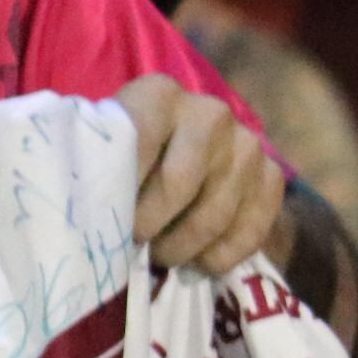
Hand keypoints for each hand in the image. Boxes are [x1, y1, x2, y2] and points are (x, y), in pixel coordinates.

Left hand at [118, 75, 287, 275]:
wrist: (184, 154)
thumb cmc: (128, 157)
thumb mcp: (102, 150)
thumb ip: (98, 169)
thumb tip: (86, 218)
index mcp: (160, 95)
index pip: (137, 144)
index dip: (117, 193)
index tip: (104, 223)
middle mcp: (210, 113)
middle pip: (179, 185)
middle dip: (150, 227)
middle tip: (132, 246)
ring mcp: (247, 145)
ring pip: (214, 216)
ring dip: (182, 249)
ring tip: (161, 255)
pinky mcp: (272, 176)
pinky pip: (250, 231)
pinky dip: (220, 257)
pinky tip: (199, 262)